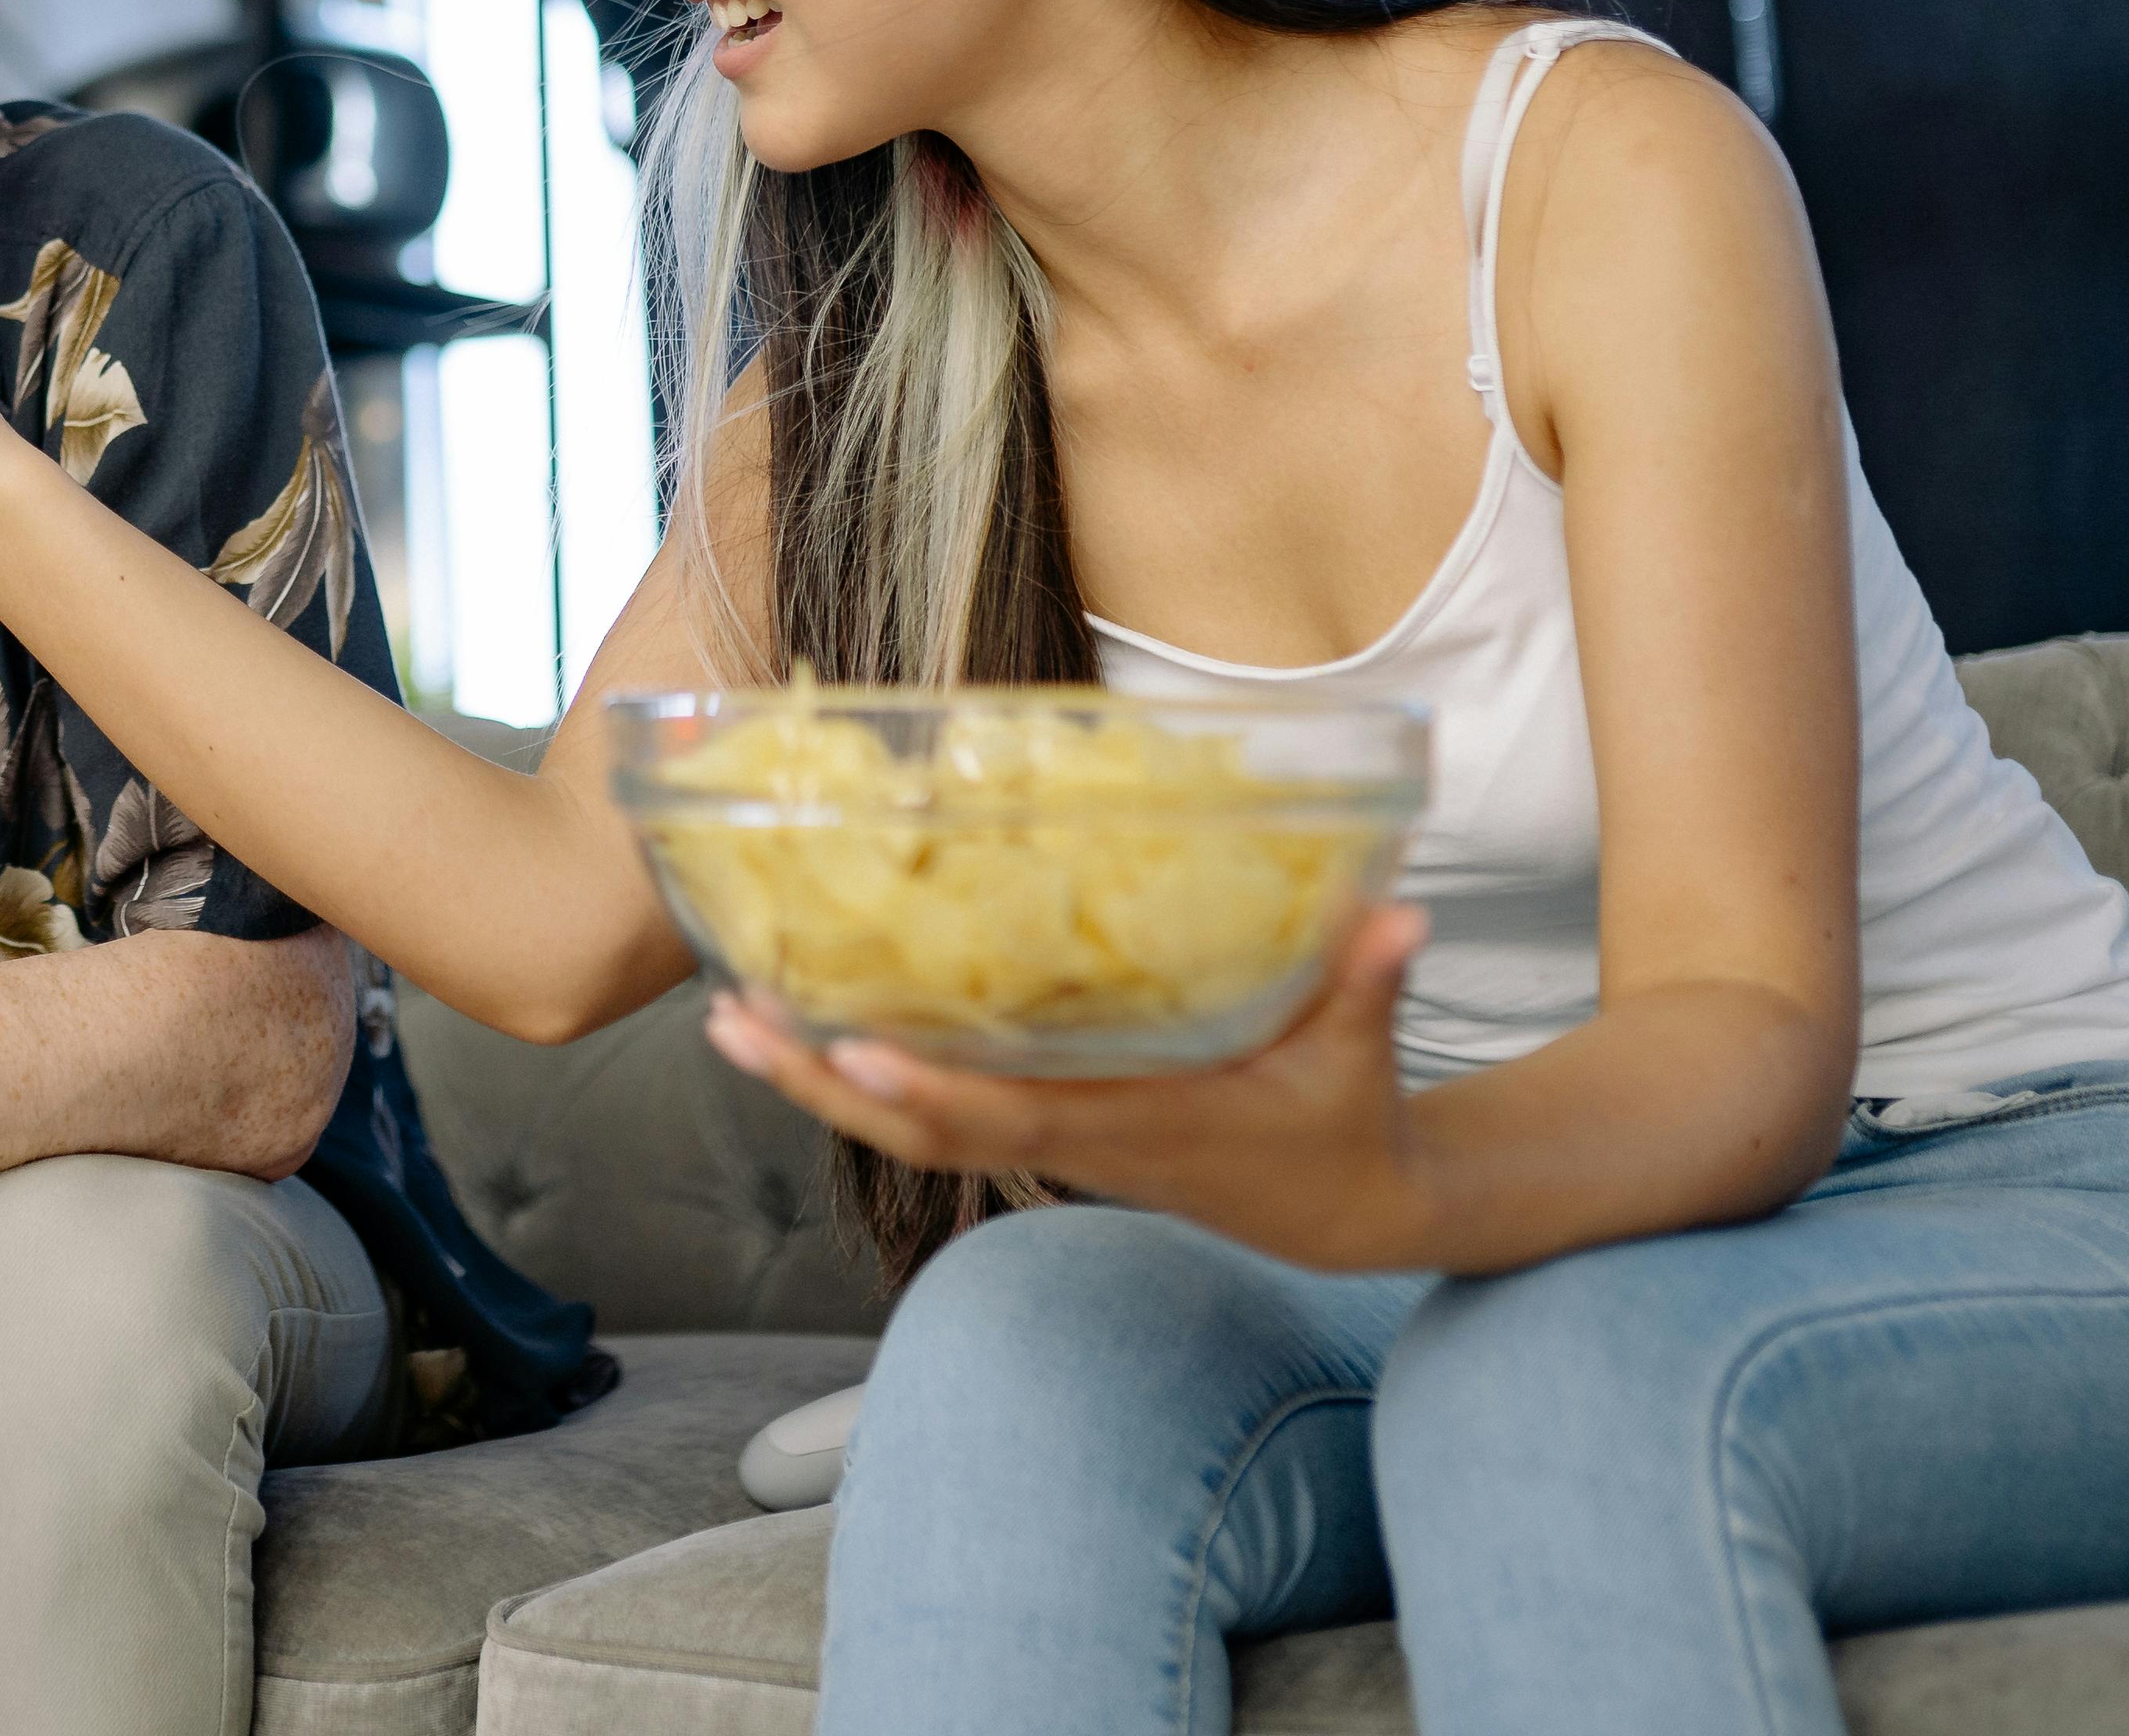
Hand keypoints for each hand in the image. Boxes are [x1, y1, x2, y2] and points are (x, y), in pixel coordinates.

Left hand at [704, 906, 1438, 1273]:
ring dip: (816, 1079)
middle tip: (732, 1023)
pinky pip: (937, 1108)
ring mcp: (1052, 1140)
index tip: (854, 1058)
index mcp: (1136, 1131)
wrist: (1344, 1213)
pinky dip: (862, 1076)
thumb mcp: (1360, 1056)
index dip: (933, 1095)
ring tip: (729, 1020)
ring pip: (911, 1126)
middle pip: (922, 1131)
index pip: (1014, 1121)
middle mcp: (1074, 1142)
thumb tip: (1399, 915)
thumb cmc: (1344, 1126)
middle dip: (821, 1084)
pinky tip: (805, 1029)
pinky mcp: (1047, 1125)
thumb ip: (1367, 981)